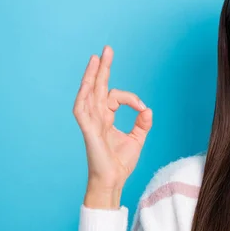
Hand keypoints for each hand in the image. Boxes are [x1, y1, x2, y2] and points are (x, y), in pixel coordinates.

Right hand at [72, 45, 152, 207]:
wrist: (113, 181)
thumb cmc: (121, 163)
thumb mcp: (137, 139)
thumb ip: (142, 123)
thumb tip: (148, 108)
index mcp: (106, 118)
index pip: (115, 96)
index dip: (131, 98)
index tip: (142, 107)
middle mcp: (96, 117)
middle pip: (97, 87)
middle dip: (102, 68)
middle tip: (107, 49)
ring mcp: (90, 122)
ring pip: (88, 93)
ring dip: (91, 76)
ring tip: (96, 58)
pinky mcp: (88, 130)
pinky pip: (82, 110)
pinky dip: (84, 96)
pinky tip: (87, 83)